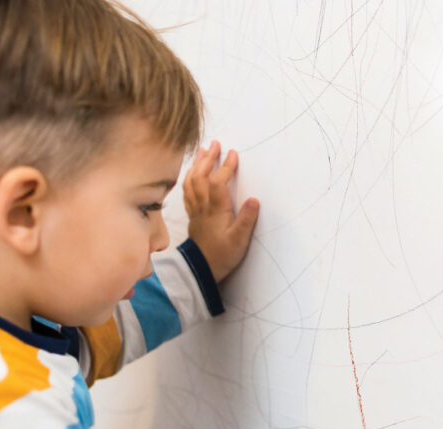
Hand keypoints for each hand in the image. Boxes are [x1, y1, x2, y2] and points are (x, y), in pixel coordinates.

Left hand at [183, 140, 259, 282]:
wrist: (201, 269)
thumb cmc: (222, 255)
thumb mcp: (240, 240)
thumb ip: (247, 219)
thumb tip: (254, 199)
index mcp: (216, 210)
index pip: (219, 183)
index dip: (225, 167)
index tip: (233, 153)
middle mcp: (203, 207)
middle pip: (202, 177)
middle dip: (208, 159)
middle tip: (216, 144)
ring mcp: (196, 210)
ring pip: (192, 182)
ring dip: (197, 165)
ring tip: (203, 151)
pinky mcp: (194, 215)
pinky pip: (188, 192)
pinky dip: (189, 178)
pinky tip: (193, 173)